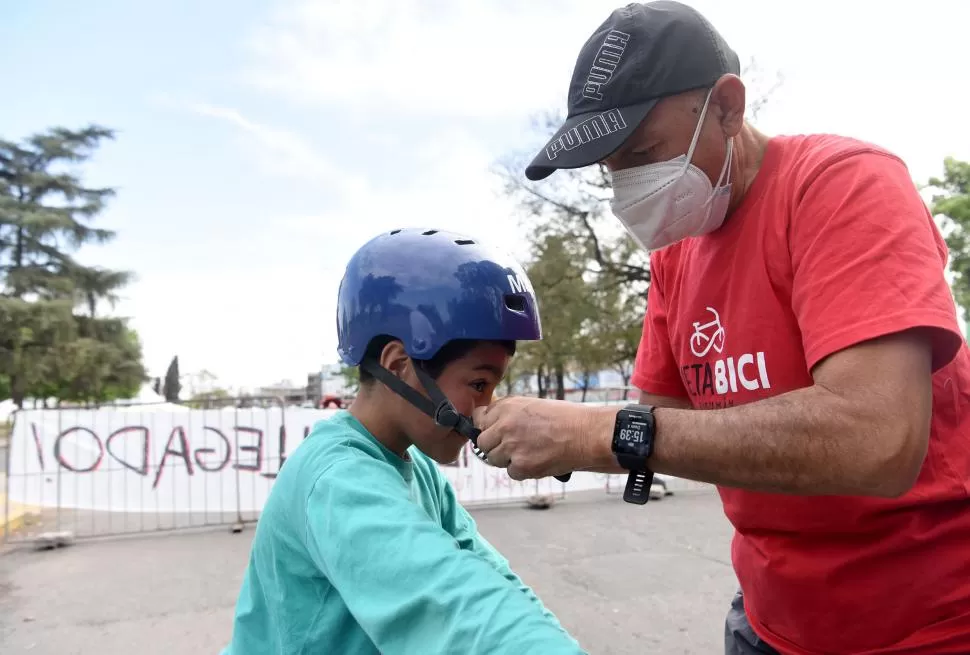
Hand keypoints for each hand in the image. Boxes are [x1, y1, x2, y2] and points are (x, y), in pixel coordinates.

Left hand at [472, 396, 609, 480]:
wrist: (585, 434)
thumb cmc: (565, 418)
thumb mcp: (532, 405)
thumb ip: (509, 413)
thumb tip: (492, 423)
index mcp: (507, 407)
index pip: (479, 418)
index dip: (486, 426)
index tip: (492, 431)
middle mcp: (504, 426)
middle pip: (482, 442)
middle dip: (494, 446)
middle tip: (512, 446)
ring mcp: (511, 447)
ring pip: (494, 459)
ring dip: (508, 459)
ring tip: (529, 452)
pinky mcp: (521, 466)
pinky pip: (511, 472)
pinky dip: (522, 470)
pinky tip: (538, 460)